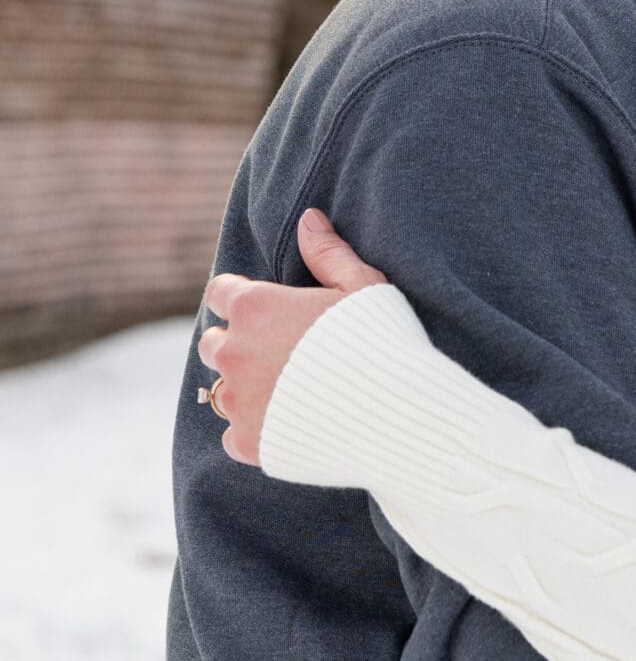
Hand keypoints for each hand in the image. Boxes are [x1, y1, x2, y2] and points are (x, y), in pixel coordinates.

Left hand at [198, 209, 388, 463]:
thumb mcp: (363, 286)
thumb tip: (309, 217)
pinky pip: (235, 436)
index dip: (241, 300)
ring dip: (244, 389)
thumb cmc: (386, 342)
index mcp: (256, 308)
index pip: (219, 294)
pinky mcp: (249, 442)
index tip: (265, 311)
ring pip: (220, 392)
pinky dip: (255, 432)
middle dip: (237, 345)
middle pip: (212, 344)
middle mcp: (235, 353)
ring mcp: (238, 402)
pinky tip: (288, 428)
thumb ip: (328, 253)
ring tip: (286, 393)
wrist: (399, 412)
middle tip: (279, 355)